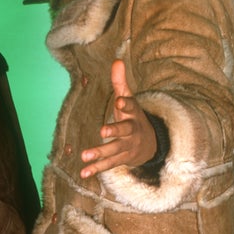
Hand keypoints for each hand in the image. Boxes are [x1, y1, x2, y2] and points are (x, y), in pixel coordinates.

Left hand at [79, 60, 156, 178]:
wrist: (150, 143)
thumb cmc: (133, 117)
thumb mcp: (128, 98)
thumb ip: (120, 82)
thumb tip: (116, 60)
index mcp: (133, 114)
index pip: (131, 107)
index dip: (125, 104)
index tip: (119, 101)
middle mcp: (132, 131)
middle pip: (124, 131)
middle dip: (114, 131)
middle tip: (102, 131)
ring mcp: (127, 146)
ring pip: (114, 150)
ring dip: (100, 153)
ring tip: (84, 155)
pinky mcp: (122, 159)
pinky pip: (109, 164)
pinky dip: (96, 169)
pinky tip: (83, 172)